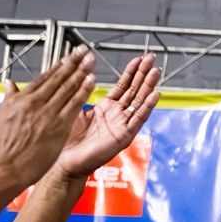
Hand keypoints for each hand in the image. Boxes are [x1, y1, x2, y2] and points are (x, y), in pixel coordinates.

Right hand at [0, 48, 95, 190]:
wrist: (7, 167)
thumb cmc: (3, 147)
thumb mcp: (2, 117)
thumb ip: (9, 98)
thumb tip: (9, 83)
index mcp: (21, 100)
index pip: (44, 77)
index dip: (59, 65)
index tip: (70, 56)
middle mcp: (35, 103)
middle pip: (58, 78)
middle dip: (73, 63)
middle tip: (85, 51)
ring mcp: (48, 113)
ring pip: (68, 88)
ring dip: (81, 72)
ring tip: (91, 61)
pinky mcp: (59, 125)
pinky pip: (75, 104)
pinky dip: (84, 91)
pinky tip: (92, 80)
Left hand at [54, 54, 160, 180]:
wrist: (64, 163)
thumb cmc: (67, 142)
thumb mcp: (73, 111)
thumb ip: (82, 94)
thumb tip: (84, 75)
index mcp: (106, 108)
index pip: (123, 86)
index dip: (131, 72)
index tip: (139, 59)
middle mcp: (117, 115)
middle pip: (134, 90)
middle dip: (143, 74)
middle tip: (152, 58)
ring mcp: (122, 125)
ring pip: (139, 102)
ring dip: (148, 86)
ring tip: (156, 71)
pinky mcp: (124, 136)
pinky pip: (138, 119)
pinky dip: (147, 107)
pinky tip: (155, 94)